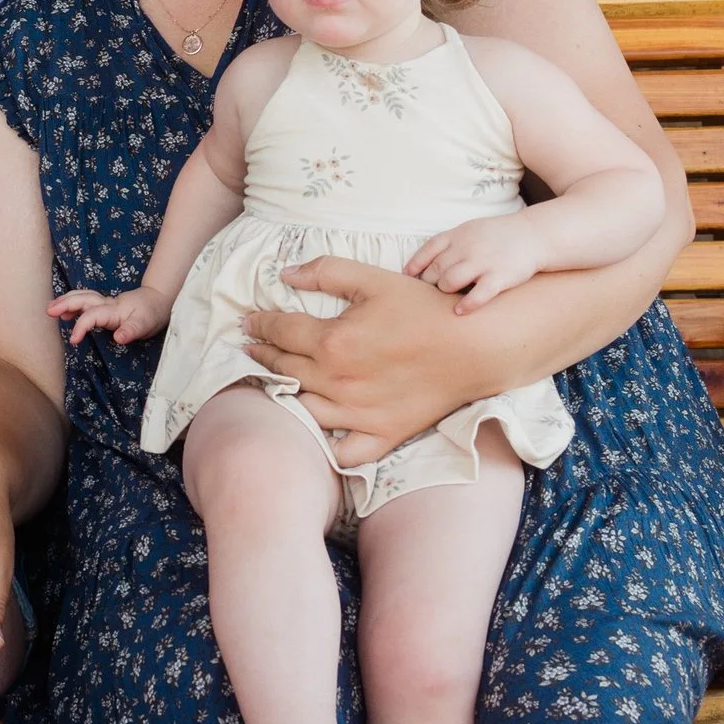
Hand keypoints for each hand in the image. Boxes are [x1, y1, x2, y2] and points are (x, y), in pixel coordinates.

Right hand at [48, 285, 169, 346]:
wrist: (158, 300)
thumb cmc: (151, 313)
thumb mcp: (146, 324)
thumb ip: (131, 330)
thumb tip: (118, 338)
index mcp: (113, 310)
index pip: (92, 316)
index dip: (81, 326)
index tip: (73, 341)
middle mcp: (106, 304)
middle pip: (82, 299)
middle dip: (65, 304)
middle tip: (50, 311)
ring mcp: (105, 302)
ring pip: (82, 297)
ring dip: (66, 301)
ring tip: (51, 309)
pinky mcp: (105, 305)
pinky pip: (85, 300)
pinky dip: (73, 302)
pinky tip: (66, 311)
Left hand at [242, 256, 487, 462]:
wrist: (474, 345)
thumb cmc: (424, 308)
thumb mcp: (373, 278)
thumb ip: (326, 272)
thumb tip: (285, 274)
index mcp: (333, 342)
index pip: (280, 332)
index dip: (260, 325)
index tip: (248, 323)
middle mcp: (339, 382)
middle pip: (285, 369)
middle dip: (263, 355)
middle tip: (252, 348)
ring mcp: (358, 414)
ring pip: (304, 410)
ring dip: (284, 395)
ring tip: (275, 383)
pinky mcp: (382, 434)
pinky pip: (343, 451)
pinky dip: (326, 443)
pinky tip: (317, 429)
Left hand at [403, 215, 541, 312]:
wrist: (534, 235)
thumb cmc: (497, 236)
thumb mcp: (470, 230)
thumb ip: (449, 244)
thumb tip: (422, 264)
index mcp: (458, 235)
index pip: (427, 250)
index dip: (415, 265)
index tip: (408, 277)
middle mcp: (467, 248)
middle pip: (436, 269)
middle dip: (429, 283)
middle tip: (429, 292)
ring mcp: (483, 262)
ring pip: (449, 281)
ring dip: (445, 291)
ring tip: (448, 296)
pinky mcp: (500, 277)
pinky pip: (478, 295)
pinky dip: (466, 305)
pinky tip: (460, 311)